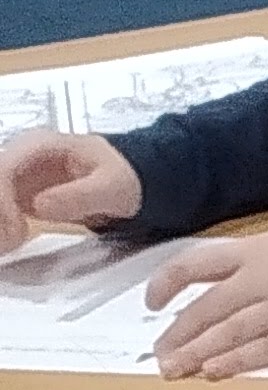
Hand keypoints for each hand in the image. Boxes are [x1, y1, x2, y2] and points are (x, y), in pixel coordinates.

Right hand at [0, 132, 138, 242]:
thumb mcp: (112, 187)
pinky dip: (4, 224)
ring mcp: (21, 173)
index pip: (3, 168)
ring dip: (0, 219)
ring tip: (10, 244)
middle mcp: (23, 156)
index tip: (15, 228)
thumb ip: (78, 196)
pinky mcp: (23, 191)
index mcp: (40, 145)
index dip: (2, 199)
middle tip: (9, 242)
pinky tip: (11, 242)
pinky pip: (3, 206)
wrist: (132, 178)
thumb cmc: (123, 176)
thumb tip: (39, 206)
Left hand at [145, 217, 267, 379]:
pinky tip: (216, 372)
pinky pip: (267, 350)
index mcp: (249, 253)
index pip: (193, 266)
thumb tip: (218, 287)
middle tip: (159, 356)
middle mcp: (260, 281)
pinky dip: (239, 361)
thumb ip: (247, 263)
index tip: (150, 303)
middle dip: (179, 334)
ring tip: (176, 370)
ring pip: (230, 333)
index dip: (166, 284)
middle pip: (207, 308)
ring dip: (199, 353)